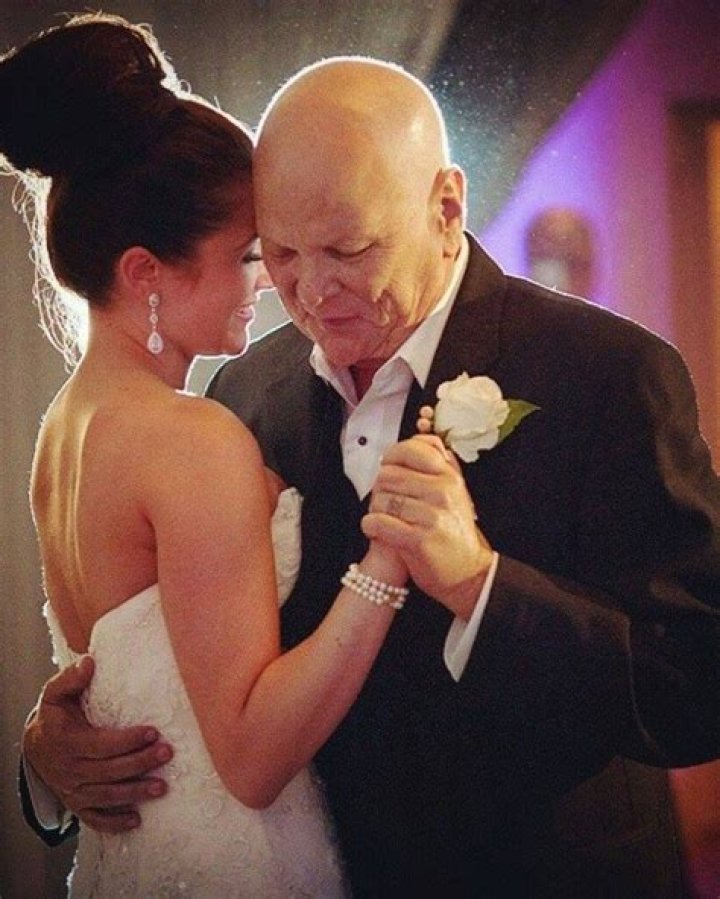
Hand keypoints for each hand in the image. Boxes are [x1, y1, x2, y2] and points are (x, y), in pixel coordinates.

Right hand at [23, 656, 172, 833]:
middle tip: (167, 753)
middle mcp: (70, 770)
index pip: (101, 744)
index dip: (127, 740)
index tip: (152, 731)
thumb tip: (90, 661)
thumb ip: (72, 678)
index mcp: (67, 742)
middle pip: (109, 770)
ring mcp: (73, 790)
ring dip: (135, 793)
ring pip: (106, 796)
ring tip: (162, 787)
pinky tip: (136, 820)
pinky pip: (95, 818)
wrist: (36, 747)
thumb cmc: (54, 716)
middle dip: (140, 763)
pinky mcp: (77, 804)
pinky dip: (114, 822)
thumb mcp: (55, 693)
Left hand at [363, 435, 493, 617]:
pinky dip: (371, 526)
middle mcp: (443, 492)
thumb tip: (426, 437)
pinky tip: (377, 530)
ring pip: (381, 500)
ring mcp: (432, 516)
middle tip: (386, 503)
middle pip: (388, 475)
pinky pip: (379, 523)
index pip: (409, 450)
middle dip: (380, 489)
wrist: (468, 573)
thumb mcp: (456, 491)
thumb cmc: (455, 531)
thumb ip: (442, 463)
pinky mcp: (418, 540)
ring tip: (384, 519)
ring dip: (375, 510)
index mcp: (449, 476)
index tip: (388, 468)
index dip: (391, 457)